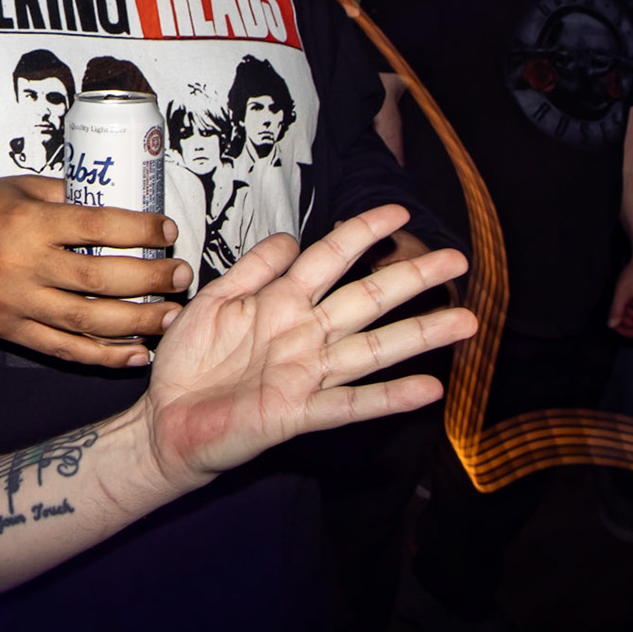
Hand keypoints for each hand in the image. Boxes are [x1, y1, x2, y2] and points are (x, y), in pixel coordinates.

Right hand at [0, 177, 189, 367]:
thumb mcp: (14, 188)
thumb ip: (63, 196)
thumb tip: (115, 201)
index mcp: (27, 222)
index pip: (96, 225)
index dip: (139, 229)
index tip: (167, 230)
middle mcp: (23, 264)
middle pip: (100, 278)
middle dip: (150, 278)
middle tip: (181, 275)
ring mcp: (16, 303)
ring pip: (88, 320)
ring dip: (137, 321)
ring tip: (171, 315)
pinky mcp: (10, 331)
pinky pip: (64, 349)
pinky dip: (103, 355)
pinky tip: (136, 354)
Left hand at [141, 204, 474, 485]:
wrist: (168, 419)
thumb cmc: (191, 362)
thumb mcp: (212, 301)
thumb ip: (251, 269)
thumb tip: (290, 237)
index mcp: (281, 303)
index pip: (329, 258)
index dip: (361, 233)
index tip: (398, 212)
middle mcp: (303, 335)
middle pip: (365, 299)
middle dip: (411, 278)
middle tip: (456, 260)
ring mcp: (305, 374)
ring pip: (372, 349)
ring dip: (419, 335)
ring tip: (464, 321)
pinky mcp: (298, 412)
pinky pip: (349, 404)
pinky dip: (388, 397)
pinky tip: (428, 388)